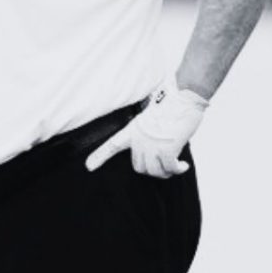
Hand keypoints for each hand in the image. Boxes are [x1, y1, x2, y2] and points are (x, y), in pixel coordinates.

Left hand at [85, 77, 208, 177]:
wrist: (183, 99)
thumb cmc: (170, 107)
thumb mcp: (149, 119)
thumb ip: (145, 134)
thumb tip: (152, 149)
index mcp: (132, 130)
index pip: (112, 145)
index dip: (99, 156)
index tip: (88, 166)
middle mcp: (139, 139)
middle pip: (138, 167)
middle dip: (152, 170)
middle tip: (164, 166)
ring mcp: (152, 145)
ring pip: (153, 171)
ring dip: (165, 173)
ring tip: (174, 166)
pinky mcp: (167, 149)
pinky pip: (169, 169)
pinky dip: (178, 170)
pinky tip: (183, 166)